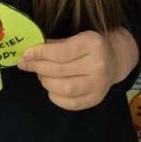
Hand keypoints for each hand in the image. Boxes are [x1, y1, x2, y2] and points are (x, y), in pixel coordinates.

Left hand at [18, 29, 137, 110]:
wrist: (114, 59)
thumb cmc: (89, 47)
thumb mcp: (76, 38)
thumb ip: (54, 45)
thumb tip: (28, 54)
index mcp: (93, 43)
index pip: (61, 52)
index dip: (40, 54)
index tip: (25, 54)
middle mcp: (99, 64)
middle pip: (59, 70)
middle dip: (38, 68)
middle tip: (27, 65)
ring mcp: (99, 84)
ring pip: (64, 88)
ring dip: (46, 82)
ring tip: (42, 76)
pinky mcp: (96, 99)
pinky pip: (70, 104)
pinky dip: (55, 97)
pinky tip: (51, 89)